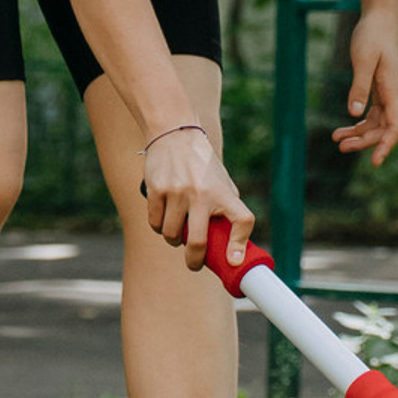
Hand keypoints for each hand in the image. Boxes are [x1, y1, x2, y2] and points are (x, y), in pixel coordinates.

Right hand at [141, 123, 253, 269]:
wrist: (175, 133)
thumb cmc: (201, 164)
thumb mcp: (221, 180)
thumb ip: (227, 206)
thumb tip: (232, 242)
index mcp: (223, 192)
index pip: (242, 220)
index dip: (239, 245)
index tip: (233, 261)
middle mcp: (201, 193)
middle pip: (198, 242)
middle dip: (195, 261)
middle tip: (194, 264)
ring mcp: (177, 192)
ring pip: (171, 235)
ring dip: (174, 240)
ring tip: (177, 231)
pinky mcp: (156, 190)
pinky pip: (155, 223)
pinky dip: (159, 227)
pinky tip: (163, 219)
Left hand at [331, 8, 397, 165]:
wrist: (380, 18)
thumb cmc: (372, 35)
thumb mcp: (362, 60)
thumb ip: (359, 87)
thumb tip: (354, 114)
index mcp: (394, 89)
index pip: (395, 125)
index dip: (386, 145)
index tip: (374, 161)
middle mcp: (395, 94)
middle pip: (384, 128)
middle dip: (365, 141)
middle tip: (340, 146)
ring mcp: (389, 92)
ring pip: (377, 122)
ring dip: (359, 133)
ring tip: (336, 139)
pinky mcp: (381, 87)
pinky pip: (373, 112)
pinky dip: (359, 121)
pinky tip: (344, 127)